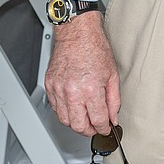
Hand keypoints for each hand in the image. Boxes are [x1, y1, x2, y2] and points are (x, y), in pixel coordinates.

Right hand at [45, 11, 119, 135]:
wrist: (77, 32)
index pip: (97, 120)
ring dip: (76, 123)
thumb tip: (113, 117)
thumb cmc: (95, 47)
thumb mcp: (112, 74)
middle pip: (78, 126)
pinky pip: (55, 108)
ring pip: (64, 120)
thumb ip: (114, 100)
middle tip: (95, 128)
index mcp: (90, 88)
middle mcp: (72, 91)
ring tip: (85, 118)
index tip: (106, 129)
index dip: (104, 128)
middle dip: (89, 131)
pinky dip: (65, 112)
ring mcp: (58, 89)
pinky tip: (74, 107)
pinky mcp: (50, 85)